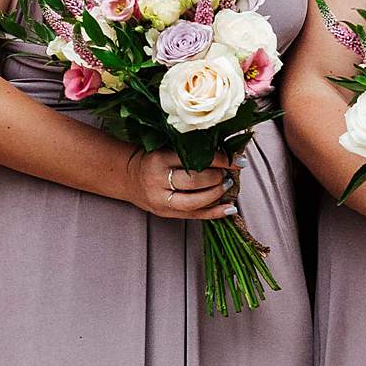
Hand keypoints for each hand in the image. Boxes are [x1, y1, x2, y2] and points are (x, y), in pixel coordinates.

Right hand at [123, 147, 241, 221]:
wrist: (128, 177)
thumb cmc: (153, 160)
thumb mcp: (166, 149)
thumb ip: (189, 151)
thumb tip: (227, 152)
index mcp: (159, 158)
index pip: (194, 159)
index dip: (219, 160)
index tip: (237, 160)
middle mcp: (158, 180)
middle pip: (194, 181)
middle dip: (217, 177)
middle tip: (228, 173)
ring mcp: (161, 199)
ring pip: (194, 201)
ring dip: (216, 194)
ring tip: (227, 185)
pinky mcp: (166, 213)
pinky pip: (194, 216)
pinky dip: (215, 213)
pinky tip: (230, 208)